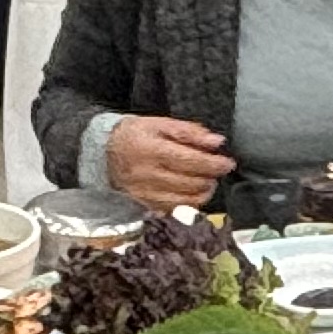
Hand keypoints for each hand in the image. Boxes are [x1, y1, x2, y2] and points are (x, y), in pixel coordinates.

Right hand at [105, 113, 236, 209]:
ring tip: (207, 180)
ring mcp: (145, 194)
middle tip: (218, 169)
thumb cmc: (135, 134)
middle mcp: (147, 175)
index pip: (190, 161)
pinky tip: (194, 192)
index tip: (228, 163)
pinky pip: (175, 209)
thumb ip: (190, 132)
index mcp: (152, 150)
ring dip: (203, 192)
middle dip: (211, 177)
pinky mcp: (145, 206)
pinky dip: (190, 203)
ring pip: (185, 200)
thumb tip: (217, 142)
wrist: (104, 153)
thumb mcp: (160, 123)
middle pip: (190, 183)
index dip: (213, 164)